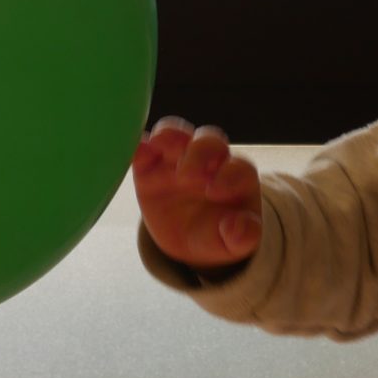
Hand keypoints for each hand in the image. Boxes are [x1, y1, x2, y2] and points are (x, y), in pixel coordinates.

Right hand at [132, 116, 262, 269]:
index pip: (239, 169)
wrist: (188, 239)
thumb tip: (237, 230)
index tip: (214, 192)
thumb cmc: (218, 234)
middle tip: (187, 177)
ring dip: (168, 137)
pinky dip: (139, 147)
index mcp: (237, 177)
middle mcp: (209, 160)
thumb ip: (243, 236)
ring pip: (176, 134)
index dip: (229, 176)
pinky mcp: (151, 165)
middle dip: (198, 155)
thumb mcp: (234, 243)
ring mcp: (179, 159)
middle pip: (208, 142)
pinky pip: (144, 148)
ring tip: (159, 146)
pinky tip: (134, 154)